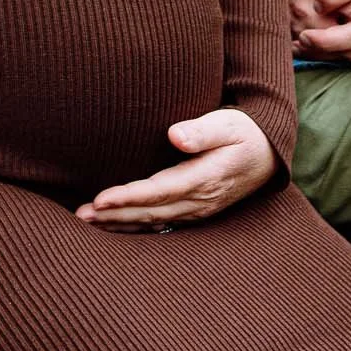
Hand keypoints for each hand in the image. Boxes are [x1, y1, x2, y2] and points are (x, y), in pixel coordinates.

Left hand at [76, 109, 276, 228]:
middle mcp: (200, 200)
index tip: (100, 199)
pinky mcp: (195, 210)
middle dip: (115, 215)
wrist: (269, 153)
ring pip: (154, 221)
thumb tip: (174, 136)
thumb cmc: (244, 132)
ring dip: (121, 223)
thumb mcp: (228, 124)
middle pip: (150, 211)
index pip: (159, 191)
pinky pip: (162, 223)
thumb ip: (202, 130)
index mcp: (205, 178)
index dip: (128, 197)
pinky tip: (116, 226)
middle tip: (80, 216)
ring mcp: (198, 209)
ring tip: (88, 222)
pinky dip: (136, 226)